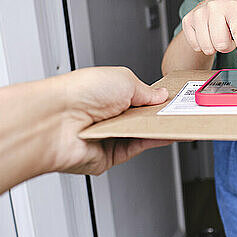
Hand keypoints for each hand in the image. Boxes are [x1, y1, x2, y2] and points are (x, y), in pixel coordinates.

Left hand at [48, 67, 171, 174]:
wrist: (57, 120)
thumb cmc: (79, 93)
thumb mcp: (123, 79)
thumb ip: (146, 90)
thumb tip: (161, 94)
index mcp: (107, 93)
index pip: (139, 98)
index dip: (157, 99)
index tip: (175, 100)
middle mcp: (106, 116)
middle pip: (142, 118)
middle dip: (160, 114)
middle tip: (179, 110)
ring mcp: (107, 136)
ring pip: (142, 135)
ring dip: (158, 128)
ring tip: (175, 121)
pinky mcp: (108, 157)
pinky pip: (136, 149)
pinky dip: (151, 142)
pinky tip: (164, 134)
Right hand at [181, 0, 236, 63]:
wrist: (216, 5)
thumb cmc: (235, 15)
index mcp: (233, 7)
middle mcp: (214, 7)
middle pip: (221, 44)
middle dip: (227, 47)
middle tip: (228, 37)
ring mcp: (198, 13)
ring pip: (207, 48)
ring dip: (215, 47)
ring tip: (218, 35)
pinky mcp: (187, 21)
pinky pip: (196, 47)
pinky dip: (203, 46)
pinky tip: (207, 35)